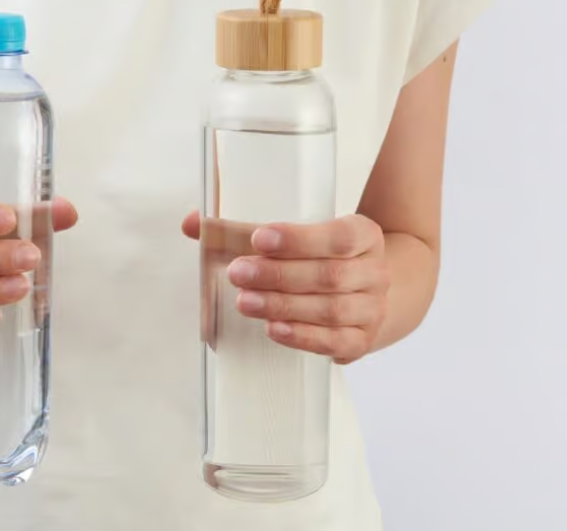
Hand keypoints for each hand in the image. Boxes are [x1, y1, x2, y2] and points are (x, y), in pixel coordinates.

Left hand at [184, 212, 388, 363]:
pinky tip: (273, 329)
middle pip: (329, 275)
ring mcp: (371, 309)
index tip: (259, 239)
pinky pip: (334, 341)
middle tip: (237, 273)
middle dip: (278, 275)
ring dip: (283, 306)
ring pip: (330, 309)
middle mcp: (374, 272)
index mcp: (364, 235)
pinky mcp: (361, 340)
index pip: (338, 236)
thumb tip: (192, 224)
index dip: (298, 239)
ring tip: (245, 301)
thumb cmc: (321, 258)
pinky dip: (302, 336)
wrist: (363, 292)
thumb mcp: (297, 236)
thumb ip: (244, 228)